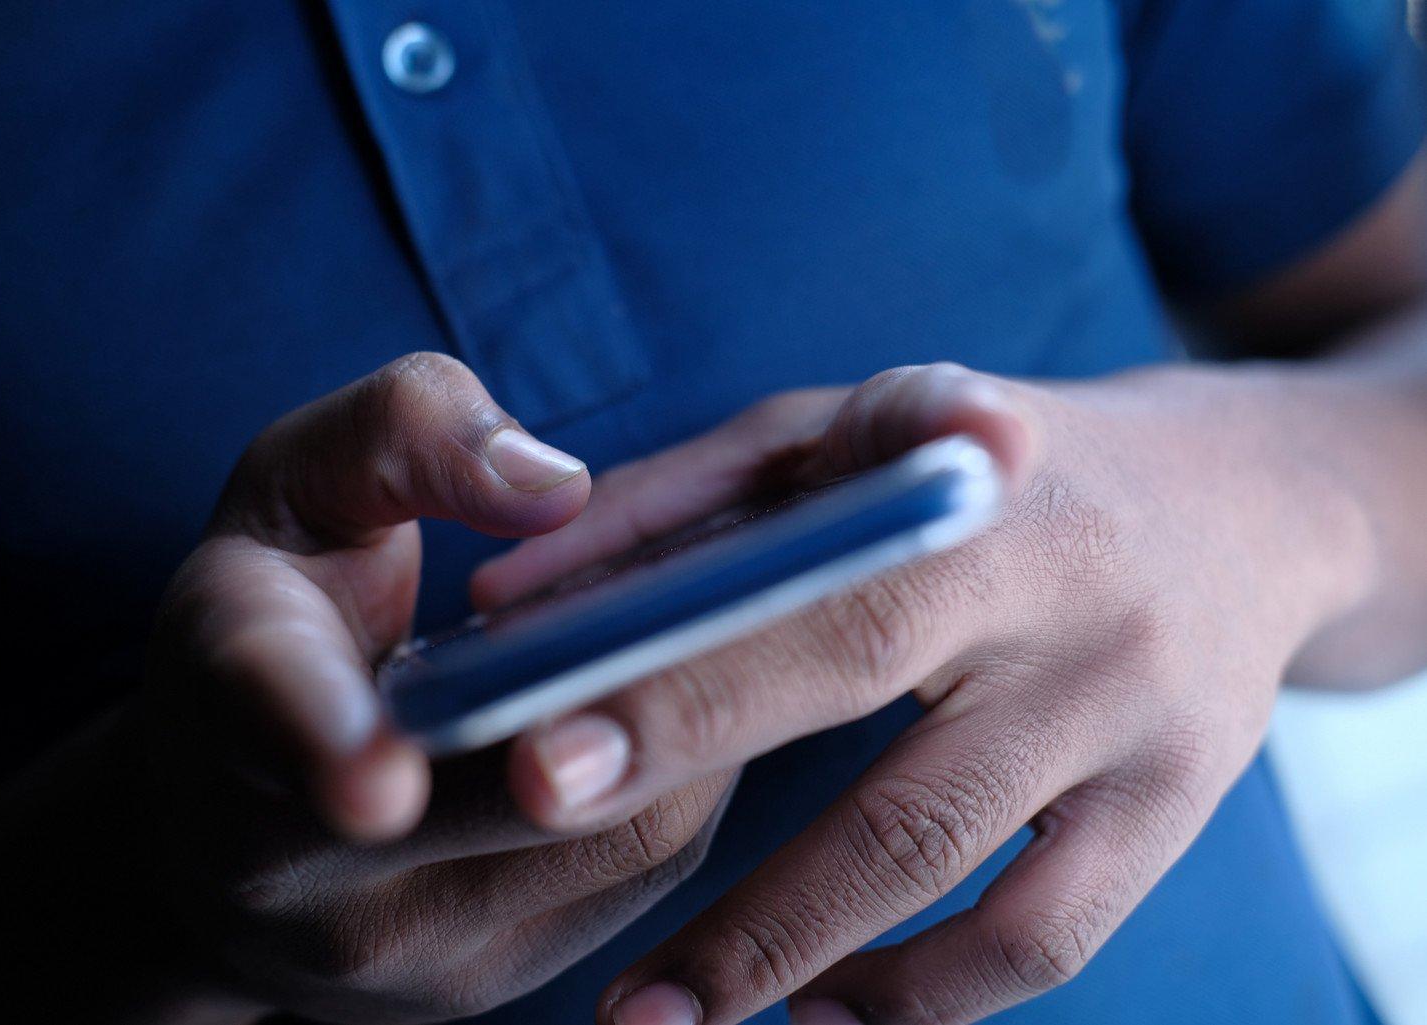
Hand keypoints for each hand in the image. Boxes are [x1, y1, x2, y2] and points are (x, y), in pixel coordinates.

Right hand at [0, 353, 733, 1023]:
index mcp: (233, 695)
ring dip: (691, 730)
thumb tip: (557, 487)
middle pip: (511, 800)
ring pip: (618, 839)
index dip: (327, 744)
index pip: (272, 716)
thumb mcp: (300, 481)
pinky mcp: (489, 985)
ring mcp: (400, 951)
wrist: (224, 812)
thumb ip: (407, 434)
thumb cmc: (278, 613)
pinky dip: (686, 779)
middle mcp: (293, 861)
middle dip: (642, 696)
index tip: (381, 779)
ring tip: (711, 632)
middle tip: (734, 591)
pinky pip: (646, 873)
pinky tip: (679, 704)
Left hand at [474, 362, 1372, 1024]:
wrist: (1240, 499)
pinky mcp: (1181, 807)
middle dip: (736, 887)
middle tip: (600, 989)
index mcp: (976, 492)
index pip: (817, 608)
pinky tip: (818, 1021)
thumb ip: (676, 502)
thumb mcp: (840, 429)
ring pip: (959, 876)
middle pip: (895, 766)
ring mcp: (1144, 719)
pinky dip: (925, 1002)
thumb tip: (505, 602)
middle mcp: (1075, 605)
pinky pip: (1049, 941)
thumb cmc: (984, 459)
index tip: (540, 770)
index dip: (681, 695)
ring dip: (797, 970)